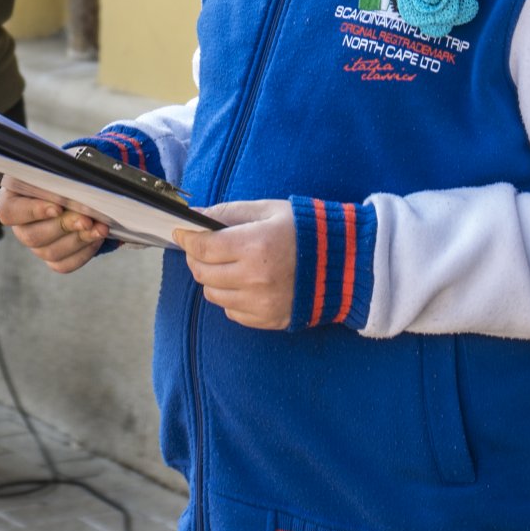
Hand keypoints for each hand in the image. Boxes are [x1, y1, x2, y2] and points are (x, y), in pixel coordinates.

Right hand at [0, 182, 110, 272]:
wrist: (77, 189)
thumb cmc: (62, 175)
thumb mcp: (57, 170)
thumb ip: (59, 178)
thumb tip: (75, 189)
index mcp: (11, 199)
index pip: (9, 211)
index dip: (33, 211)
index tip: (57, 207)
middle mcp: (20, 226)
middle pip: (32, 236)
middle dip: (63, 226)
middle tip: (86, 219)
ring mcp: (36, 245)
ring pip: (50, 253)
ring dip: (79, 239)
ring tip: (99, 227)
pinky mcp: (53, 259)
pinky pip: (65, 264)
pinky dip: (84, 252)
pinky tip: (96, 237)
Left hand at [173, 199, 296, 329]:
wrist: (347, 264)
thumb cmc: (307, 231)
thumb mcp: (267, 211)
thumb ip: (228, 213)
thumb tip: (195, 216)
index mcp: (254, 246)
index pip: (202, 248)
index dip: (187, 239)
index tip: (182, 232)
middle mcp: (255, 278)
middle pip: (202, 273)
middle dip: (198, 258)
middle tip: (205, 248)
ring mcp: (261, 303)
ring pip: (213, 295)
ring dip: (214, 278)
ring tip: (230, 265)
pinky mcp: (269, 320)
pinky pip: (232, 312)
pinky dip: (231, 298)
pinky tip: (246, 283)